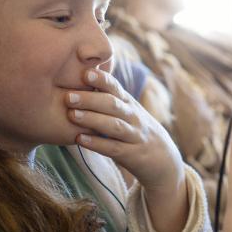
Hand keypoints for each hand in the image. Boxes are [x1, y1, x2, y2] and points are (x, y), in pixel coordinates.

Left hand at [65, 68, 184, 193]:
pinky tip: (80, 139)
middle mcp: (132, 116)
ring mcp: (133, 135)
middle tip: (68, 96)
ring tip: (71, 115)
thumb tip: (82, 76)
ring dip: (92, 119)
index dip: (102, 79)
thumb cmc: (135, 129)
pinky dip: (97, 143)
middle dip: (90, 99)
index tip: (85, 73)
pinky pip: (113, 148)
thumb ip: (109, 96)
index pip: (115, 87)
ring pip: (113, 125)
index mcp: (128, 103)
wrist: (162, 158)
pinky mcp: (131, 154)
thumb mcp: (128, 110)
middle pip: (112, 104)